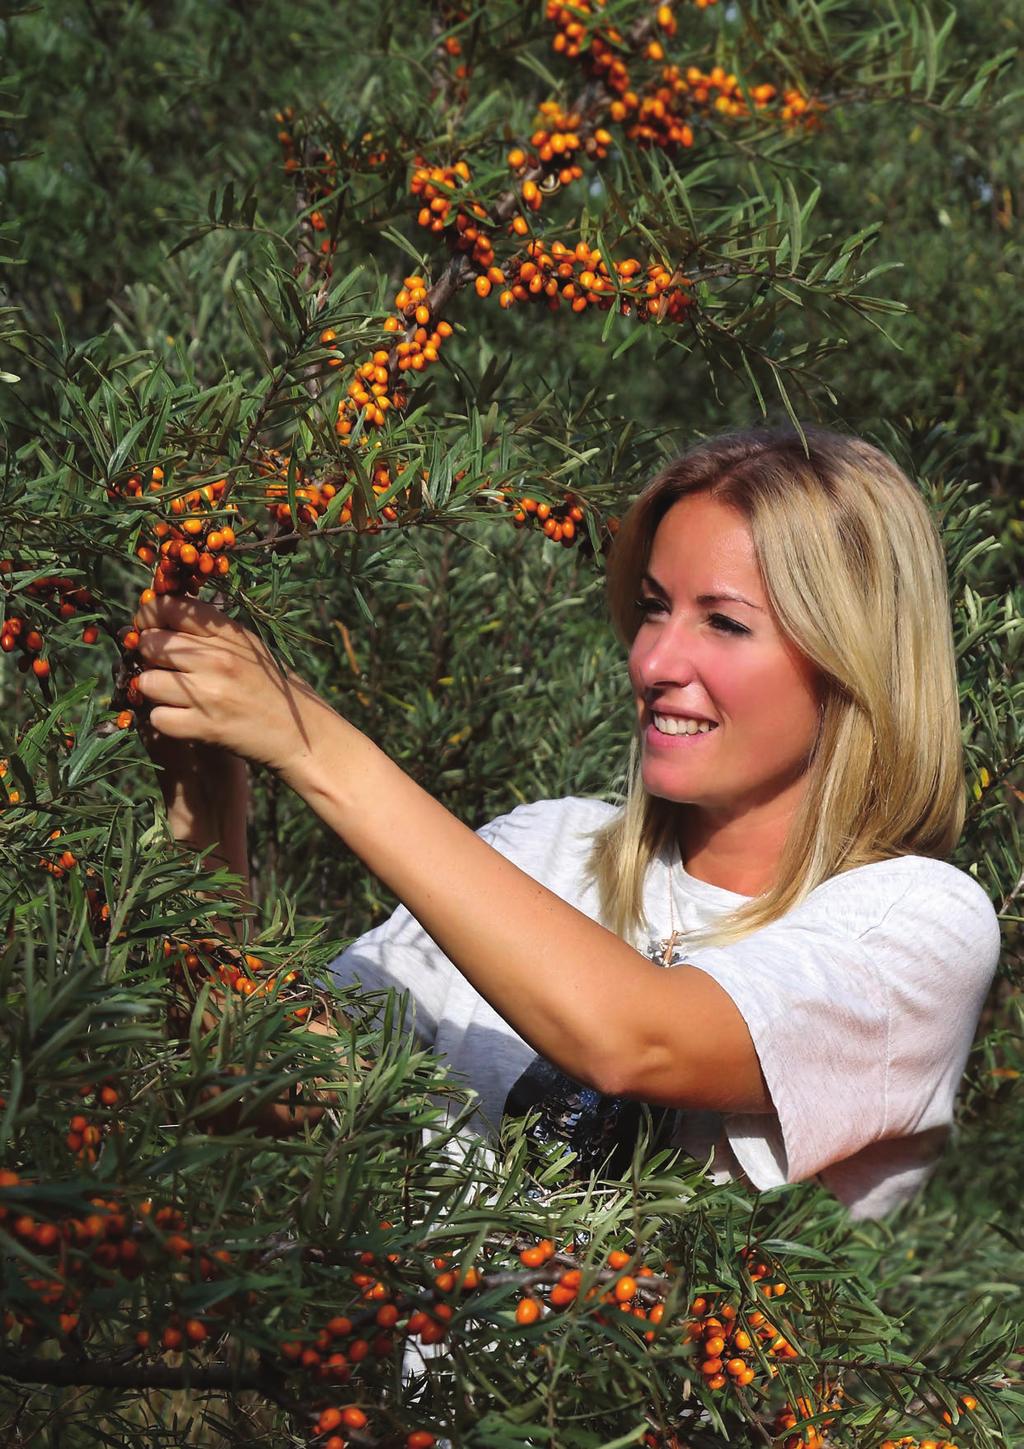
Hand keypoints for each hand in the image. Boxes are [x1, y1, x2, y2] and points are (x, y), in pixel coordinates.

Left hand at [134, 595, 333, 775]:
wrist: (300, 734)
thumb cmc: (270, 687)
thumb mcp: (247, 646)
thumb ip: (210, 629)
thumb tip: (162, 613)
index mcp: (227, 634)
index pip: (167, 607)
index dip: (149, 617)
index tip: (152, 630)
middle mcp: (217, 659)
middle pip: (150, 644)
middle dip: (150, 657)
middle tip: (166, 668)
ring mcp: (209, 693)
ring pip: (146, 682)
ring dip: (154, 691)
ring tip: (174, 696)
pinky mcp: (204, 727)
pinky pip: (157, 718)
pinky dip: (165, 721)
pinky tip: (183, 719)